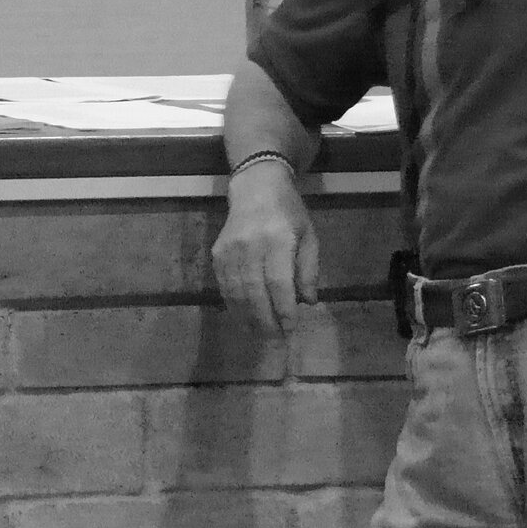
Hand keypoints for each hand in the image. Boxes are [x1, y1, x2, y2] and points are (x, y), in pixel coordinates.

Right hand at [211, 164, 320, 330]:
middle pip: (255, 292)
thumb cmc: (288, 212)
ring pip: (236, 292)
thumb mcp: (308, 236)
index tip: (291, 328)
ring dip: (248, 317)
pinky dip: (233, 304)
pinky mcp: (218, 254)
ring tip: (259, 334)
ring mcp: (230, 250)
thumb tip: (308, 302)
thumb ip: (308, 269)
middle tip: (275, 339)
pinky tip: (243, 317)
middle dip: (265, 319)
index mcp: (277, 240)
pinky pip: (224, 285)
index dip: (284, 309)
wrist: (255, 187)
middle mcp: (250, 246)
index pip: (279, 282)